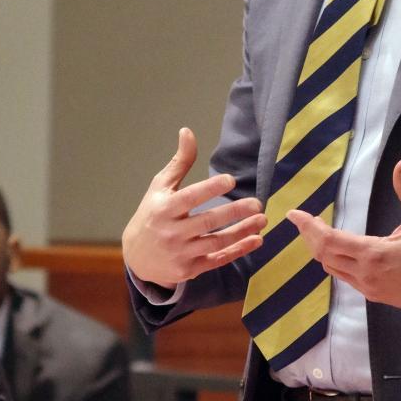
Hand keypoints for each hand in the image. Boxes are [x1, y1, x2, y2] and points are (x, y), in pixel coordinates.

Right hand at [122, 128, 265, 287]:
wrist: (137, 257)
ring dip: (242, 232)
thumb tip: (188, 131)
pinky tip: (257, 240)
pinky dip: (239, 251)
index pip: (189, 198)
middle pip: (207, 222)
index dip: (210, 189)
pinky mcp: (190, 269)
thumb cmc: (152, 214)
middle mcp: (172, 232)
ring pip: (217, 242)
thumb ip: (179, 162)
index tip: (230, 179)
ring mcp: (181, 253)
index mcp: (164, 209)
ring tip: (262, 219)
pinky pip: (218, 260)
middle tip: (257, 203)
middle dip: (234, 212)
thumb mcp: (160, 187)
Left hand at [287, 159, 400, 318]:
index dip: (308, 226)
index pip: (328, 240)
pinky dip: (334, 262)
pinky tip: (338, 252)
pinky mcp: (373, 294)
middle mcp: (365, 273)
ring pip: (331, 268)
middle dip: (309, 235)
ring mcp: (367, 287)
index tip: (295, 214)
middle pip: (323, 254)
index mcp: (373, 254)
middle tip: (302, 220)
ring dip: (320, 250)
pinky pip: (344, 277)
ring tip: (317, 232)